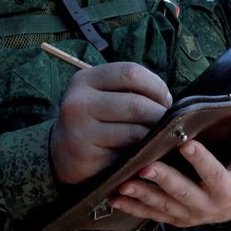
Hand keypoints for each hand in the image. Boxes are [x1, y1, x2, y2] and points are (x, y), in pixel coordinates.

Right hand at [50, 62, 171, 184]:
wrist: (60, 153)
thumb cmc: (92, 118)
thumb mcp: (101, 94)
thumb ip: (129, 90)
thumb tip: (170, 102)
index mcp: (85, 79)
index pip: (131, 73)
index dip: (156, 85)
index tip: (166, 99)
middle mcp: (79, 102)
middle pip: (136, 104)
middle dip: (160, 114)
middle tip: (169, 123)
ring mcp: (80, 131)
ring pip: (135, 132)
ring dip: (155, 136)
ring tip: (161, 137)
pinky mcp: (88, 158)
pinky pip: (128, 154)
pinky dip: (143, 154)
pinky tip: (146, 152)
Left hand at [108, 125, 230, 225]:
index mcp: (227, 189)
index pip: (214, 174)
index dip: (201, 160)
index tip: (187, 144)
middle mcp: (206, 205)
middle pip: (182, 192)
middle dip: (163, 178)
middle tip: (146, 165)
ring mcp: (187, 214)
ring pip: (162, 204)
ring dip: (142, 194)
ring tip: (124, 183)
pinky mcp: (172, 218)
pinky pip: (150, 215)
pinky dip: (132, 207)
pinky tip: (116, 198)